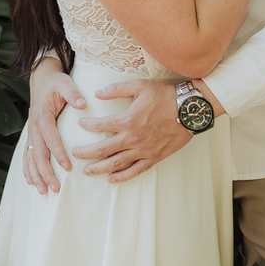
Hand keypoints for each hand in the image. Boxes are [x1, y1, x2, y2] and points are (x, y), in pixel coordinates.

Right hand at [23, 57, 86, 193]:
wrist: (41, 78)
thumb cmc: (55, 82)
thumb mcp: (65, 83)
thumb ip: (73, 94)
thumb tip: (83, 104)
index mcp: (43, 116)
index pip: (51, 139)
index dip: (58, 154)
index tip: (67, 167)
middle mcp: (34, 127)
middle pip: (38, 154)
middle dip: (45, 173)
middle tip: (55, 188)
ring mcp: (31, 132)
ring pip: (30, 158)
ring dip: (35, 175)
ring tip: (43, 191)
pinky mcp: (32, 134)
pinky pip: (27, 154)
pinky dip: (27, 169)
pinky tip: (30, 181)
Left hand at [72, 79, 191, 182]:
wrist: (189, 111)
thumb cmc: (165, 96)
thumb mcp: (139, 86)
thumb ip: (116, 89)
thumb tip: (98, 93)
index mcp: (128, 120)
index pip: (101, 125)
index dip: (88, 125)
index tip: (80, 124)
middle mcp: (133, 138)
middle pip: (104, 149)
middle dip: (86, 153)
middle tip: (74, 153)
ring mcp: (143, 150)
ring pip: (116, 163)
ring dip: (99, 168)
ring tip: (86, 171)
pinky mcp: (153, 157)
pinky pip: (135, 170)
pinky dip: (122, 177)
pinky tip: (111, 179)